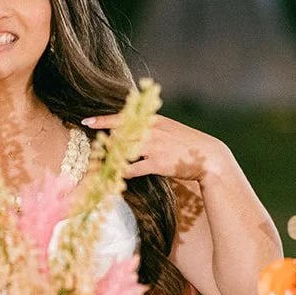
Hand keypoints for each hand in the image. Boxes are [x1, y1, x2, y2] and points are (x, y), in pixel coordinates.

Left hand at [81, 112, 229, 181]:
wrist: (209, 157)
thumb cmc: (190, 144)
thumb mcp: (172, 130)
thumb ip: (154, 129)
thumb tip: (136, 131)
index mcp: (155, 121)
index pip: (124, 117)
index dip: (103, 120)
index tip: (86, 121)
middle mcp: (152, 131)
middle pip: (119, 134)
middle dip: (103, 142)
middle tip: (91, 148)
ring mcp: (154, 147)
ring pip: (122, 151)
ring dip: (110, 158)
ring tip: (99, 163)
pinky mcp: (157, 163)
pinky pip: (132, 169)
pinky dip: (121, 174)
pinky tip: (115, 177)